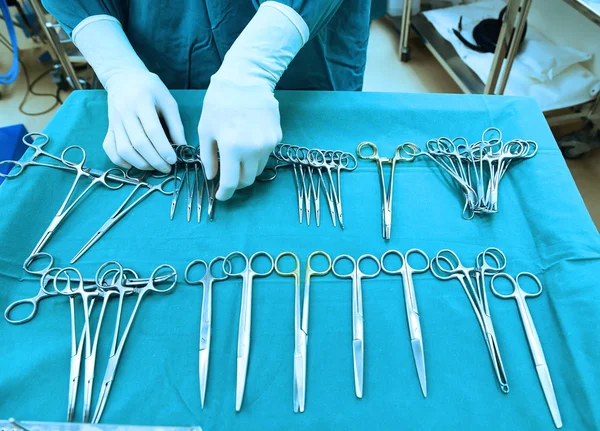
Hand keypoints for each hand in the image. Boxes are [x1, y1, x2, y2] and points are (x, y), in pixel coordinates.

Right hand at [103, 71, 185, 172]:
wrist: (124, 78)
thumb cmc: (150, 89)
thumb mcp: (168, 100)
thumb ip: (175, 124)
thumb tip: (183, 147)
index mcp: (141, 101)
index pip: (152, 130)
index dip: (163, 148)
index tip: (173, 160)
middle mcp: (124, 112)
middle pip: (138, 143)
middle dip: (154, 160)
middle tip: (166, 168)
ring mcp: (114, 121)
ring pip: (123, 149)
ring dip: (140, 163)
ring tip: (154, 167)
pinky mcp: (108, 127)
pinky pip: (110, 149)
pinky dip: (121, 161)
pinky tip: (135, 164)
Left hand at [198, 78, 281, 200]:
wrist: (246, 81)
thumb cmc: (220, 103)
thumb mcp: (205, 130)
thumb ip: (208, 157)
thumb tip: (212, 177)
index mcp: (231, 147)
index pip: (230, 182)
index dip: (224, 193)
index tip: (220, 196)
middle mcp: (252, 149)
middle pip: (247, 180)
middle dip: (236, 183)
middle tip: (228, 178)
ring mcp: (268, 144)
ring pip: (258, 170)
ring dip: (247, 170)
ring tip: (237, 158)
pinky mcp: (277, 137)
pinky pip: (266, 156)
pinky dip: (255, 156)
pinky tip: (248, 142)